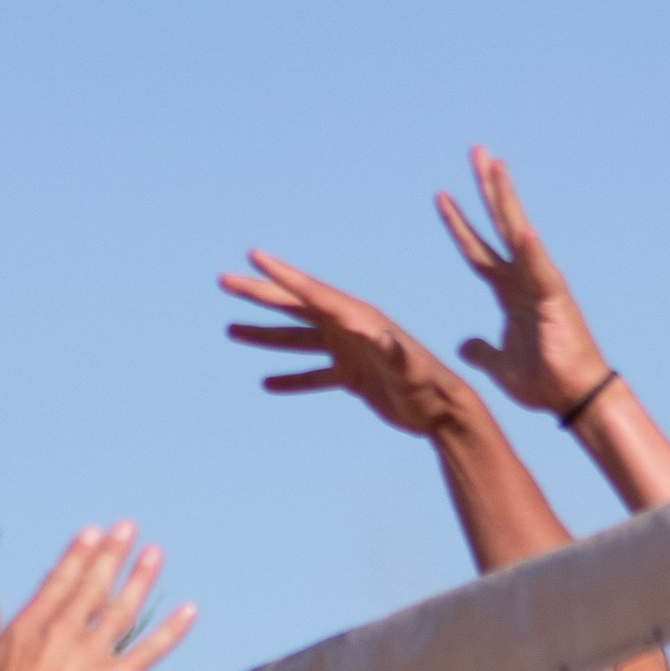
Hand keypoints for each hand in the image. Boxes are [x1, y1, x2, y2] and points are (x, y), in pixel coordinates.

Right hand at [0, 529, 193, 670]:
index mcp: (31, 625)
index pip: (61, 580)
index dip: (79, 554)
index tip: (92, 533)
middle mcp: (64, 632)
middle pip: (94, 585)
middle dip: (112, 554)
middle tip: (127, 528)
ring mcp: (91, 655)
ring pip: (123, 609)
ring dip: (141, 578)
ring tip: (155, 553)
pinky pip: (149, 651)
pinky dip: (172, 631)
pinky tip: (189, 611)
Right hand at [219, 251, 478, 441]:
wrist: (445, 413)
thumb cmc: (431, 388)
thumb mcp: (411, 370)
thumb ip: (392, 352)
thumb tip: (371, 333)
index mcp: (359, 319)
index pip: (312, 293)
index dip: (282, 275)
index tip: (254, 257)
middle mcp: (350, 328)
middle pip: (295, 308)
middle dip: (260, 295)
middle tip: (224, 281)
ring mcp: (350, 352)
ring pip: (297, 340)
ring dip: (265, 335)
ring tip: (230, 330)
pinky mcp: (353, 377)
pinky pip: (314, 375)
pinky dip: (292, 378)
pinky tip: (267, 383)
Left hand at [434, 145, 611, 419]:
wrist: (572, 399)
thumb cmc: (543, 382)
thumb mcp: (499, 365)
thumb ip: (482, 351)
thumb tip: (464, 344)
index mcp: (508, 292)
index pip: (477, 250)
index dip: (458, 224)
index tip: (440, 195)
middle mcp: (523, 279)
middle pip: (500, 225)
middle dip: (487, 188)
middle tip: (477, 151)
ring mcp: (541, 284)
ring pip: (519, 233)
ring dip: (507, 200)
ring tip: (496, 165)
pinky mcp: (556, 298)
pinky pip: (540, 269)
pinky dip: (531, 248)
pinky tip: (521, 224)